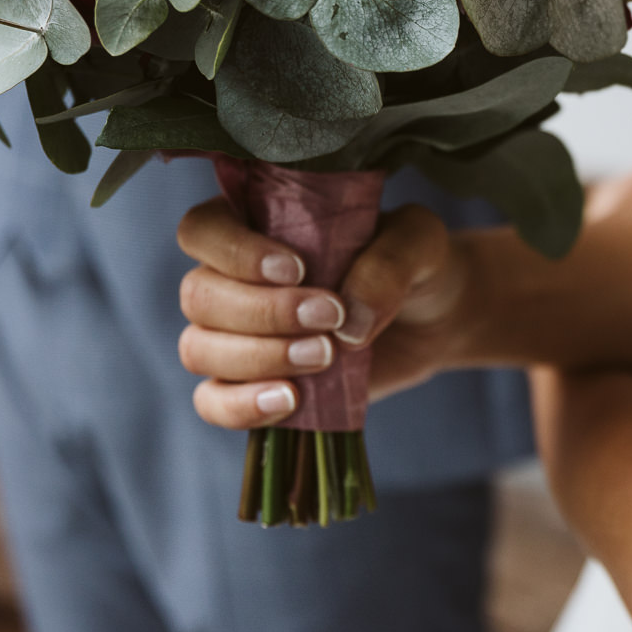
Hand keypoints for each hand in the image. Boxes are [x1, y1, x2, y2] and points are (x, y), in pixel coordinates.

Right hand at [175, 200, 478, 429]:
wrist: (433, 317)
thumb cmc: (413, 263)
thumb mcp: (419, 243)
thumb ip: (389, 264)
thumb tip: (350, 321)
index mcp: (257, 225)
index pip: (203, 229)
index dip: (235, 251)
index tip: (297, 269)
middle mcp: (233, 278)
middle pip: (198, 294)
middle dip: (263, 312)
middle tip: (330, 318)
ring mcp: (235, 335)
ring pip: (199, 348)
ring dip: (257, 357)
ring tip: (325, 357)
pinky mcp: (253, 384)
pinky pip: (211, 402)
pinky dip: (241, 407)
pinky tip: (290, 400)